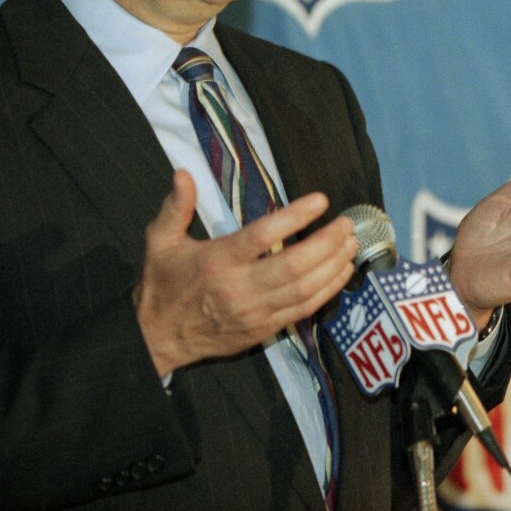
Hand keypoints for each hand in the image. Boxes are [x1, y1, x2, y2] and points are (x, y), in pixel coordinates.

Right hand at [134, 171, 358, 375]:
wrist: (158, 338)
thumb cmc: (163, 283)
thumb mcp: (160, 241)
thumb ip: (175, 206)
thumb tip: (183, 172)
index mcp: (217, 261)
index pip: (262, 236)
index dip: (295, 217)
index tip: (321, 200)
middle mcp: (239, 288)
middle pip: (294, 266)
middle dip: (327, 243)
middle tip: (347, 224)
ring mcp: (255, 312)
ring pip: (304, 289)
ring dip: (334, 265)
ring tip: (352, 243)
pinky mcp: (264, 329)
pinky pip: (304, 310)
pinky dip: (328, 290)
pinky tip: (342, 272)